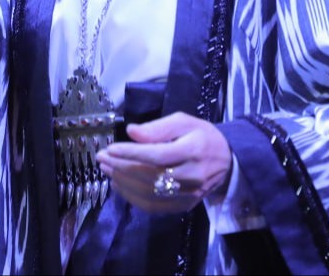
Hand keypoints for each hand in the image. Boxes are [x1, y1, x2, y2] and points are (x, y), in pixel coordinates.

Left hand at [95, 112, 232, 214]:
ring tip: (107, 170)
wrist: (227, 161)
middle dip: (121, 167)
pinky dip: (133, 198)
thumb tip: (132, 132)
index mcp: (194, 151)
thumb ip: (158, 127)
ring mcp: (189, 194)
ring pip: (150, 194)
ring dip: (123, 183)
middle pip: (150, 176)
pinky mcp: (184, 206)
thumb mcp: (184, 122)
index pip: (157, 155)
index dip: (131, 153)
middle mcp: (192, 176)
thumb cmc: (202, 137)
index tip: (110, 149)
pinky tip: (120, 185)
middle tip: (102, 158)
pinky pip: (154, 206)